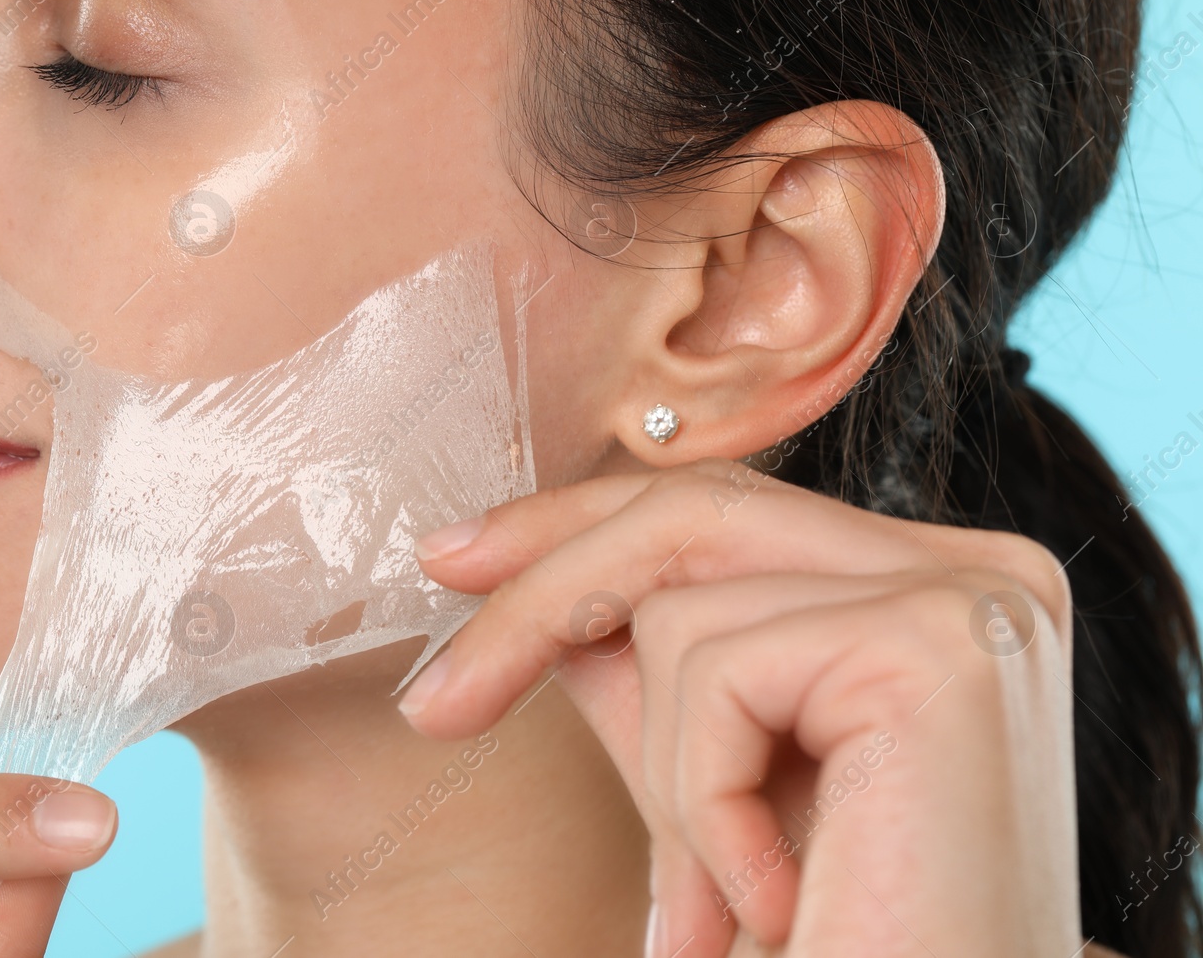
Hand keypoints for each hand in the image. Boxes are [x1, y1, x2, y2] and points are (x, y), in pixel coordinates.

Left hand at [404, 459, 1088, 956]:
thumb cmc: (828, 935)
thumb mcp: (712, 765)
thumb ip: (642, 653)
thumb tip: (512, 562)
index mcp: (939, 582)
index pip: (728, 504)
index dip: (575, 524)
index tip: (449, 560)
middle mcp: (982, 570)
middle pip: (693, 515)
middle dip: (542, 603)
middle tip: (436, 706)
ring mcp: (975, 599)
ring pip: (685, 611)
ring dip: (667, 780)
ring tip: (720, 902)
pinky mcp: (938, 648)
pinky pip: (718, 675)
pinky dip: (705, 805)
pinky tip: (778, 904)